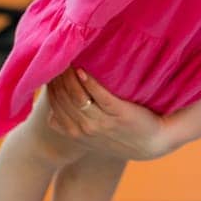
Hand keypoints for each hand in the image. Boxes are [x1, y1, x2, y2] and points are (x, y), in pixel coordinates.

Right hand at [43, 69, 174, 160]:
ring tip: (67, 59)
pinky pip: (100, 95)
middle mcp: (84, 128)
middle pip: (62, 98)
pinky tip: (83, 70)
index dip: (50, 84)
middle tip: (57, 57)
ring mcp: (101, 122)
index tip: (51, 66)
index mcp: (74, 132)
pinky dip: (90, 83)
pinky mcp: (119, 112)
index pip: (54, 103)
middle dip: (57, 78)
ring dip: (69, 77)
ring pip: (76, 96)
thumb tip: (51, 113)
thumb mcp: (89, 134)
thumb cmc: (117, 134)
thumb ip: (70, 123)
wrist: (151, 143)